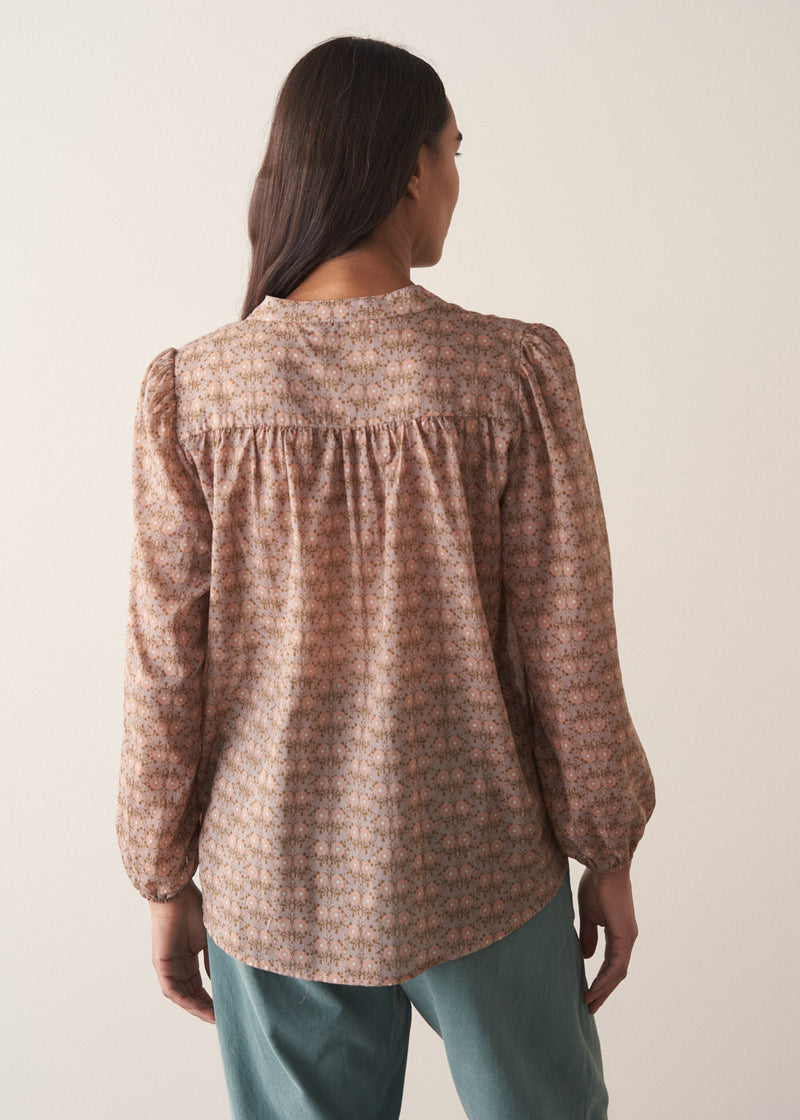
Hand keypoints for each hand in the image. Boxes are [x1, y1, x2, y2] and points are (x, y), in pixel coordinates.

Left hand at [148, 880, 214, 1023]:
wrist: (178, 895)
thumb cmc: (195, 909)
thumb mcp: (210, 939)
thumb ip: (213, 960)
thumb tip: (221, 979)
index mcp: (188, 959)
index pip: (199, 986)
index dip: (212, 999)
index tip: (226, 1009)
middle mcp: (177, 966)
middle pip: (191, 995)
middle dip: (206, 1009)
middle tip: (222, 1019)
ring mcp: (168, 967)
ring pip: (181, 996)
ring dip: (196, 1008)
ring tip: (213, 1018)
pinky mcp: (161, 965)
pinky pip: (172, 990)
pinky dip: (185, 1001)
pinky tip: (198, 1008)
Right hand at [577, 863, 637, 1014]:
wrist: (605, 867)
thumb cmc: (596, 884)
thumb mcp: (588, 913)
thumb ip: (588, 934)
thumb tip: (586, 957)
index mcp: (618, 933)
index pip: (610, 963)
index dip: (599, 979)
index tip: (587, 992)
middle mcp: (626, 939)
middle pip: (616, 973)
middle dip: (603, 991)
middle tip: (590, 1007)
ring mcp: (628, 938)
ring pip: (618, 973)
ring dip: (603, 990)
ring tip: (589, 1004)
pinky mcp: (626, 937)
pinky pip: (616, 966)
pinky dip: (605, 980)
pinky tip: (593, 989)